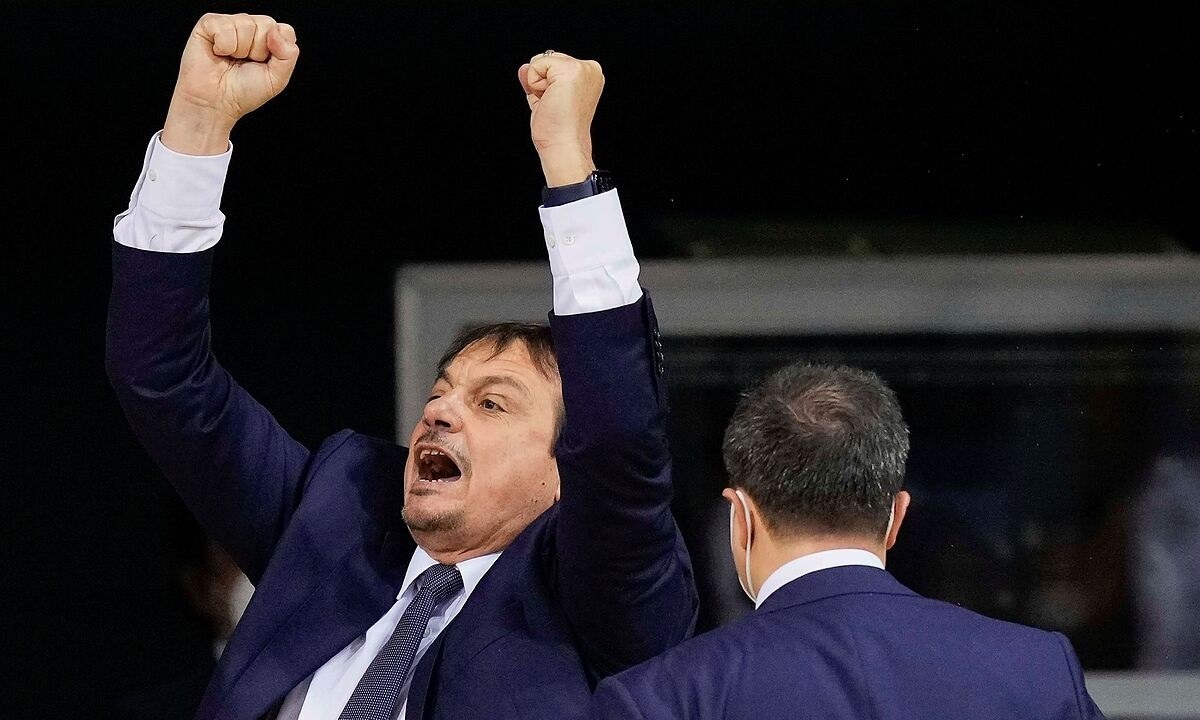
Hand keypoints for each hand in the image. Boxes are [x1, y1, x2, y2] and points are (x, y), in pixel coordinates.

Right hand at [162, 13, 298, 154]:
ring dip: (239, 49)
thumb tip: (276, 32)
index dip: (278, 49)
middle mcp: (250, 28)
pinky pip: (224, 25)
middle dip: (258, 51)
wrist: (214, 103)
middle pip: (267, 24)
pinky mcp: (209, 23)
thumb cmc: (242, 92)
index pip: (285, 30)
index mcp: (268, 40)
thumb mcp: (277, 79)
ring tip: (230, 59)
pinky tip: (218, 53)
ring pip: (246, 24)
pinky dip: (223, 45)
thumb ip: (288, 55)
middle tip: (245, 63)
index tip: (265, 64)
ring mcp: (230, 24)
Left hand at [518, 51, 603, 186]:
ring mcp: (583, 68)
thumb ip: (537, 80)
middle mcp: (590, 69)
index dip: (546, 84)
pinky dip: (535, 83)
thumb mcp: (545, 98)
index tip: (556, 103)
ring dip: (539, 84)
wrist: (564, 145)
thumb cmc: (559, 130)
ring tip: (553, 102)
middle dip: (542, 82)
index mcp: (589, 76)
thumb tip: (525, 67)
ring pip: (542, 60)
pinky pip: (537, 64)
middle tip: (554, 104)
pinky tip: (550, 98)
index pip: (554, 65)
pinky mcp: (571, 70)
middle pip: (548, 58)